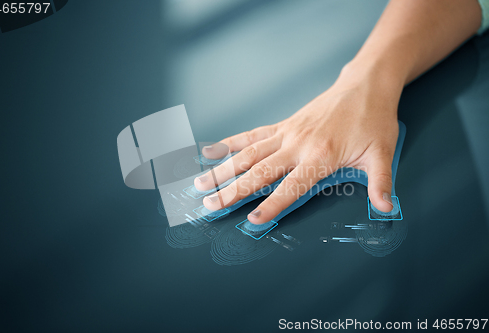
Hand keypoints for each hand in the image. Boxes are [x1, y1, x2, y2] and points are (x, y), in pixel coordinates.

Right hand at [194, 64, 401, 223]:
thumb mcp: (382, 152)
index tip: (251, 220)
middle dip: (232, 191)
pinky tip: (212, 150)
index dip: (271, 205)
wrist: (364, 85)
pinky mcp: (284, 124)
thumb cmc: (374, 119)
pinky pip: (252, 134)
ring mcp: (287, 133)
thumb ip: (381, 183)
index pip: (291, 187)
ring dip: (223, 169)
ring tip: (200, 182)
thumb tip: (387, 209)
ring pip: (249, 154)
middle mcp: (297, 145)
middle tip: (209, 205)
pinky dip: (231, 142)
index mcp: (320, 156)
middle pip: (259, 172)